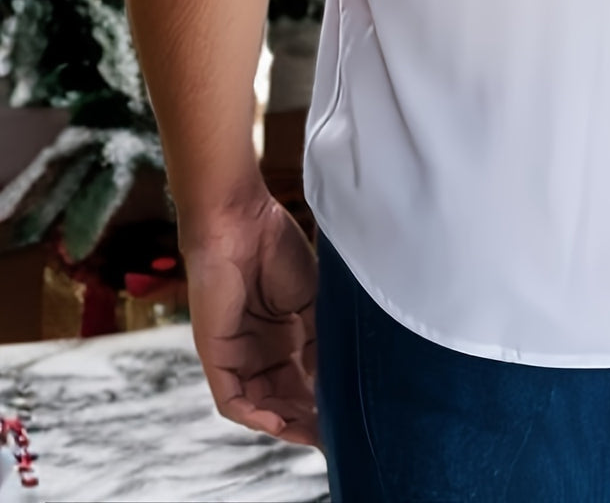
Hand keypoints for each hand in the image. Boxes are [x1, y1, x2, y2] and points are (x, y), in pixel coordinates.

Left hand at [181, 190, 320, 446]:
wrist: (241, 222)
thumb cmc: (276, 249)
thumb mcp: (313, 299)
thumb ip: (321, 338)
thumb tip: (333, 377)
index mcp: (284, 337)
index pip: (304, 383)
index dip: (323, 403)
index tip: (348, 418)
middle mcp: (260, 352)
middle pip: (283, 401)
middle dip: (308, 421)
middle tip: (334, 433)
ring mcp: (236, 356)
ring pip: (260, 408)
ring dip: (285, 424)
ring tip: (313, 431)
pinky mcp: (215, 356)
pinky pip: (231, 400)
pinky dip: (254, 417)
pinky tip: (279, 421)